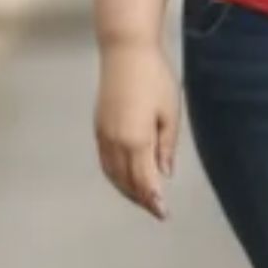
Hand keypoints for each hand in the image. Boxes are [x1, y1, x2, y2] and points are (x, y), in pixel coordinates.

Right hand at [94, 42, 179, 219]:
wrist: (126, 52)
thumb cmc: (155, 79)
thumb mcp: (170, 112)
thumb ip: (167, 146)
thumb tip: (165, 173)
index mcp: (136, 140)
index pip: (144, 180)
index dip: (153, 200)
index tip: (163, 214)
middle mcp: (115, 142)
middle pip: (126, 181)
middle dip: (141, 198)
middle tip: (156, 210)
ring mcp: (103, 135)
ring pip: (112, 173)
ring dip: (126, 190)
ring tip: (142, 199)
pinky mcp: (98, 127)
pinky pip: (105, 161)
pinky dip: (115, 175)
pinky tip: (125, 177)